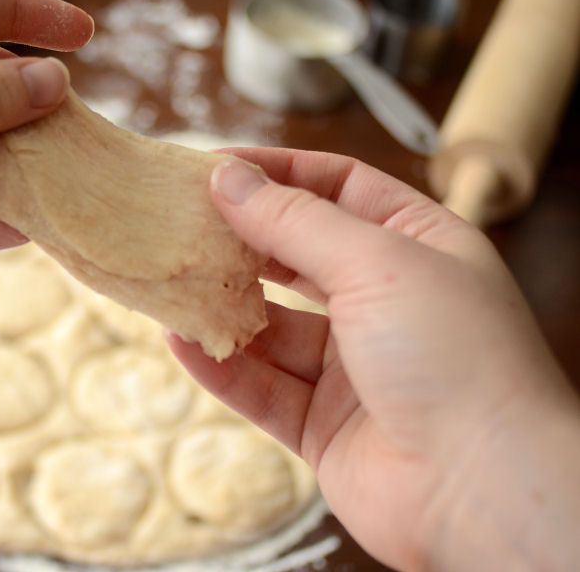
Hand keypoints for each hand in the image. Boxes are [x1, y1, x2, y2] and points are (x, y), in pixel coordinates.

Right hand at [169, 148, 579, 570]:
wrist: (486, 492)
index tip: (216, 165)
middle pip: (296, 256)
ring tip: (171, 282)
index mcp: (418, 247)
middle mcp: (385, 302)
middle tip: (180, 221)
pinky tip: (182, 340)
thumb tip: (230, 177)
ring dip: (222, 307)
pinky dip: (222, 365)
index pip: (339, 188)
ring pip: (271, 327)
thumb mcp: (375, 262)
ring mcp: (353, 367)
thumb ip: (294, 221)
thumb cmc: (457, 359)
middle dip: (240, 239)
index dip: (279, 172)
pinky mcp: (324, 424)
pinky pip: (261, 386)